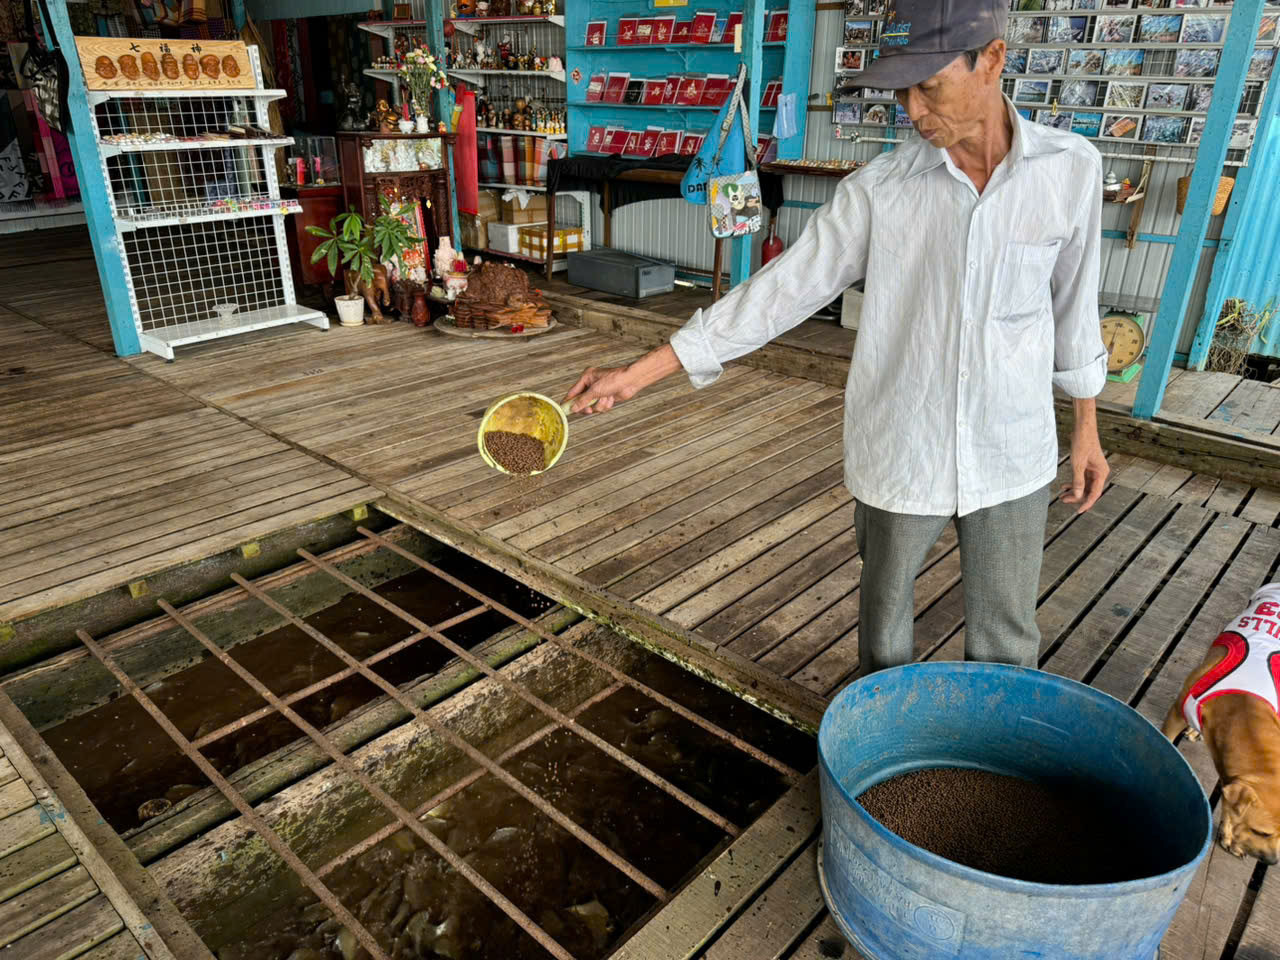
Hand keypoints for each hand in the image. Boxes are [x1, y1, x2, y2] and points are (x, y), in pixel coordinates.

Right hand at [563, 344, 683, 413]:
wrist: (631, 381)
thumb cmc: (614, 380)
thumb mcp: (595, 391)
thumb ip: (583, 400)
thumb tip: (573, 409)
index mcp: (586, 377)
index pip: (573, 392)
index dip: (568, 401)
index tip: (563, 410)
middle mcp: (591, 384)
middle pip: (582, 401)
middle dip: (587, 406)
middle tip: (589, 410)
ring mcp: (599, 392)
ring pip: (592, 406)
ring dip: (599, 405)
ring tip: (606, 398)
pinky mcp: (606, 397)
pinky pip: (600, 407)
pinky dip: (606, 405)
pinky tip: (611, 399)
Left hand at [1062, 410, 1108, 513]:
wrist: (1083, 428)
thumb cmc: (1083, 443)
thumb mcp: (1078, 464)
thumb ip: (1078, 480)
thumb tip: (1078, 496)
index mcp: (1101, 473)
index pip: (1095, 493)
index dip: (1086, 503)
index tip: (1078, 511)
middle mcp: (1099, 472)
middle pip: (1089, 490)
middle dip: (1077, 497)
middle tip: (1064, 500)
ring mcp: (1093, 469)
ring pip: (1084, 485)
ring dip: (1074, 490)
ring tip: (1062, 495)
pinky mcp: (1087, 465)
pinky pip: (1081, 478)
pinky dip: (1073, 482)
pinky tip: (1064, 486)